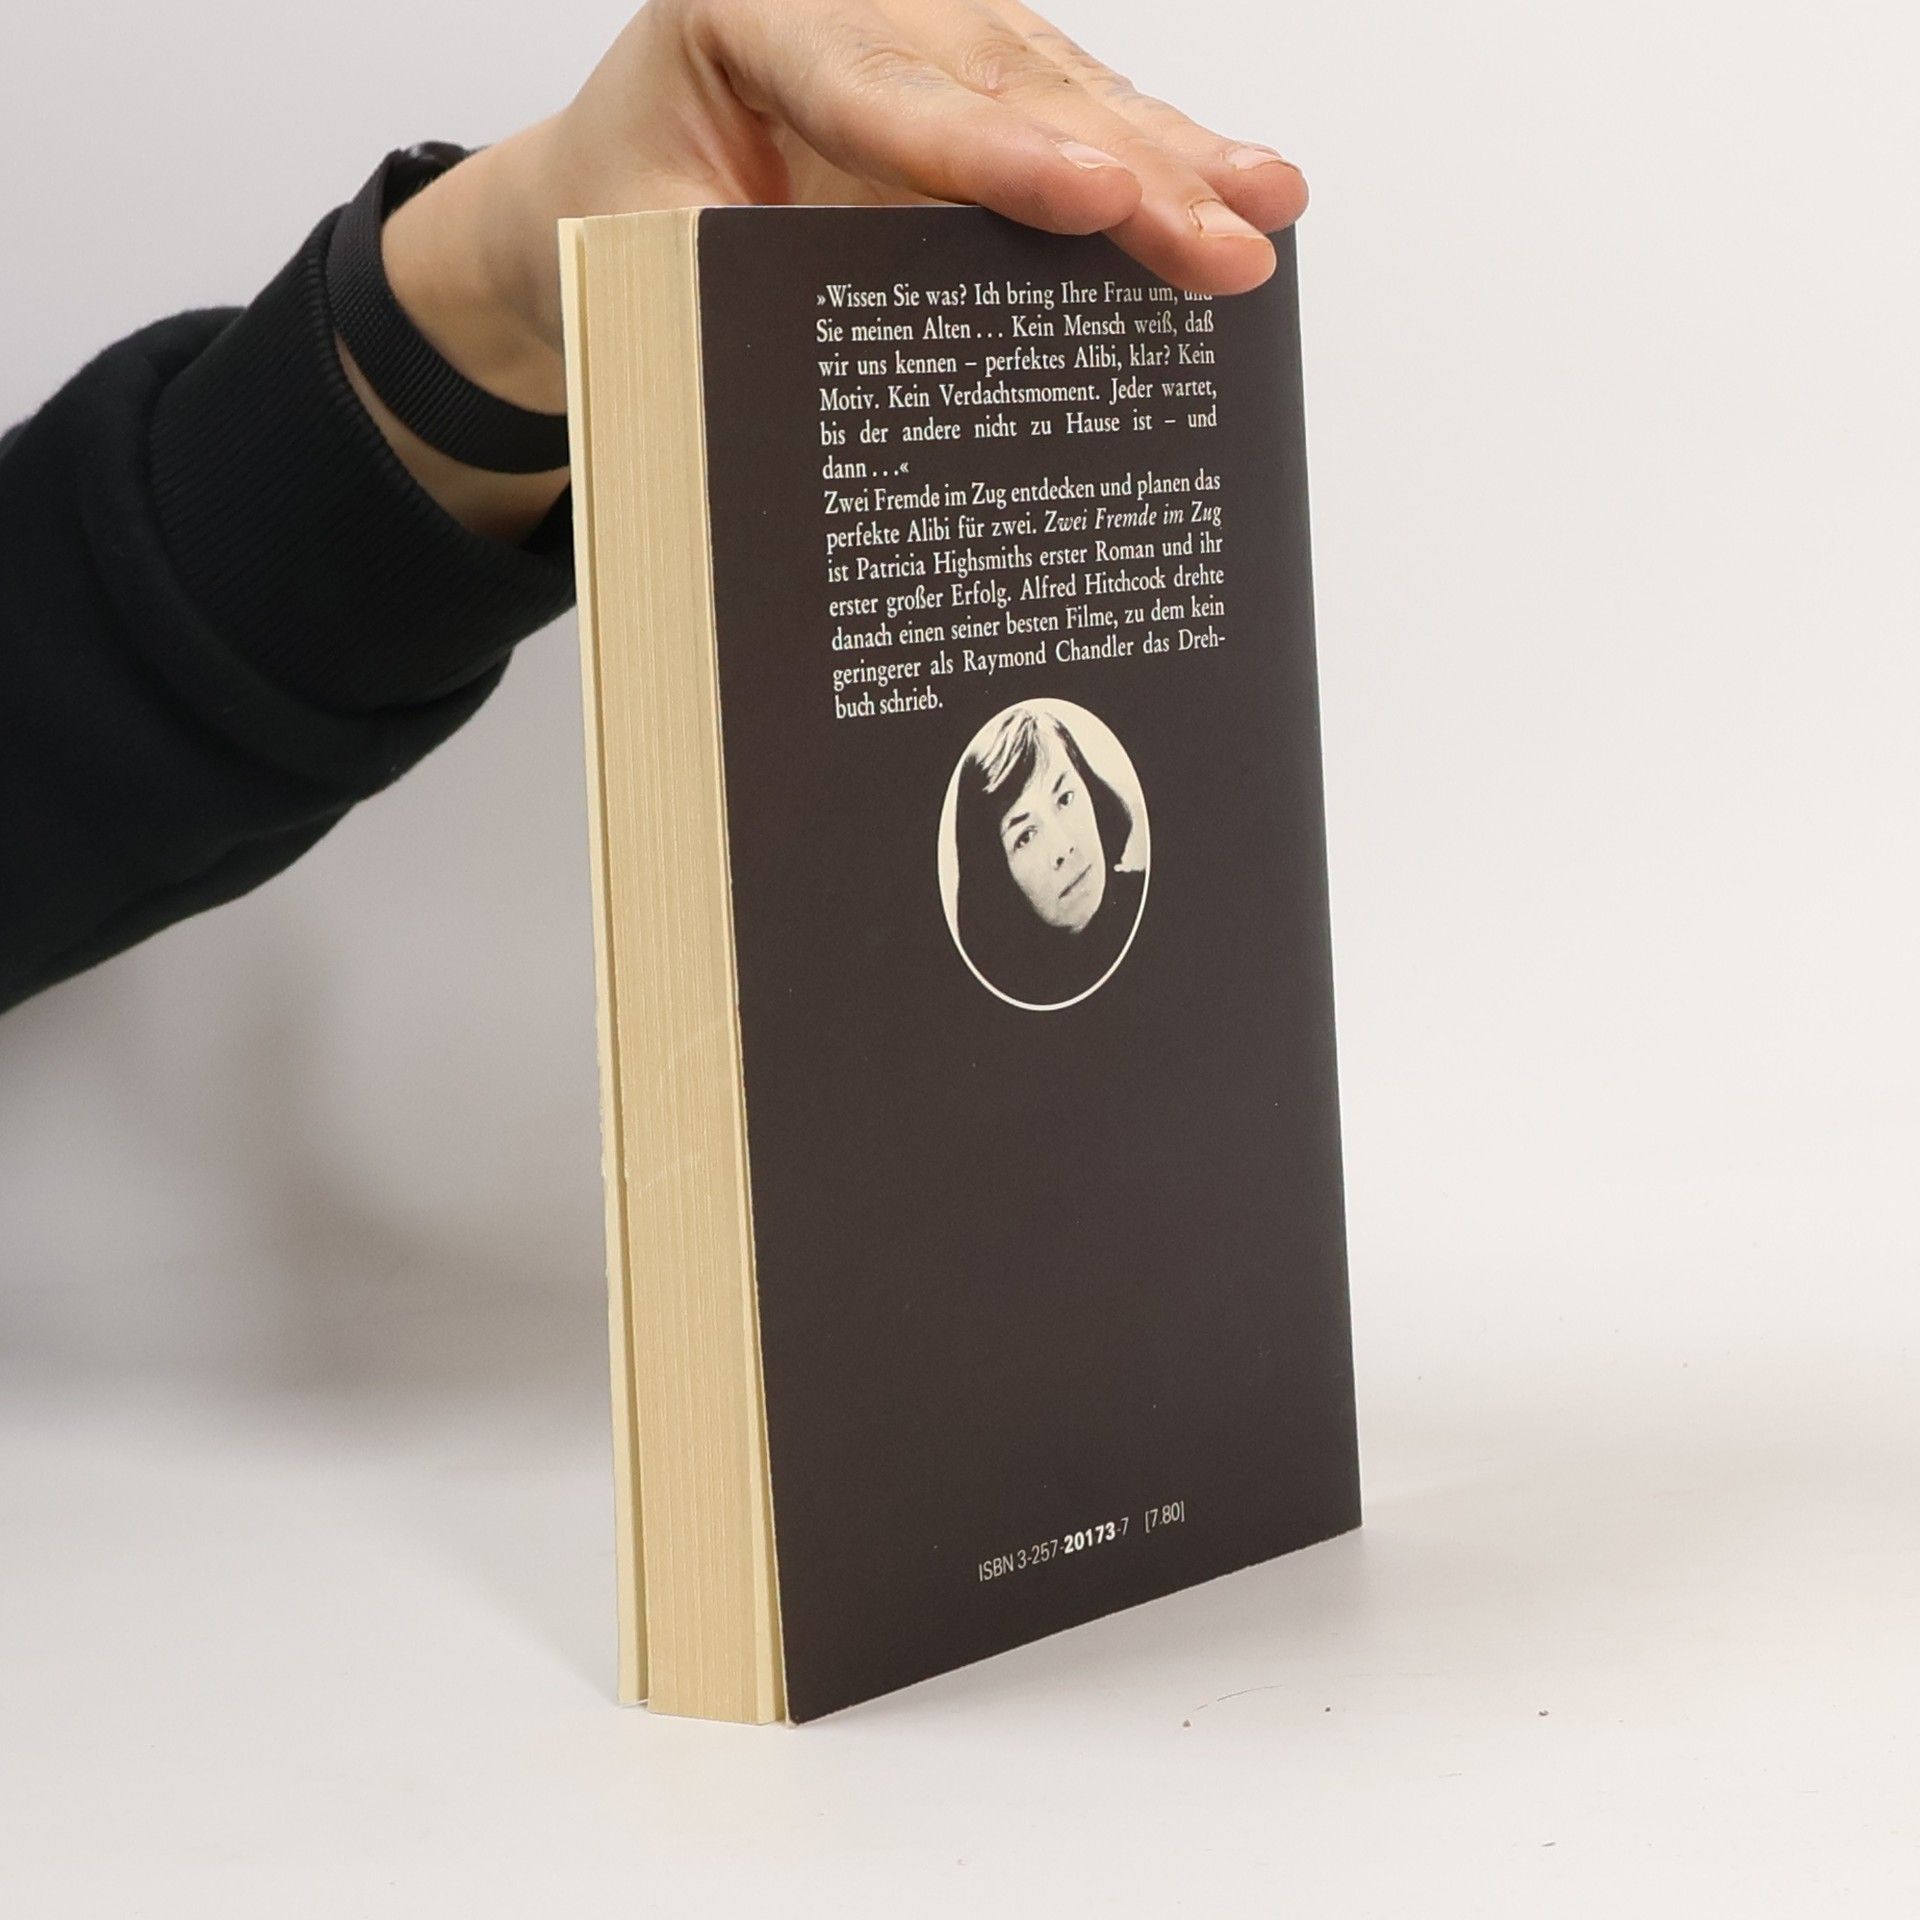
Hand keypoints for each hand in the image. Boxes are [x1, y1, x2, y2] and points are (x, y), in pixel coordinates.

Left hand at [366, 0, 1305, 536]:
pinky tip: (1235, 179)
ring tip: (1268, 204)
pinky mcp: (963, 81)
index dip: (1006, 158)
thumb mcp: (636, 259)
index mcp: (745, 22)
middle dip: (1133, 171)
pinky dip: (1151, 154)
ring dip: (1172, 155)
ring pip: (1060, 88)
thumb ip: (736, 287)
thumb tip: (859, 398)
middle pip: (1008, 87)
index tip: (1099, 198)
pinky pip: (1065, 112)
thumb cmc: (611, 220)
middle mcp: (848, 4)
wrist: (593, 190)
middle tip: (1229, 239)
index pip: (890, 96)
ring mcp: (917, 33)